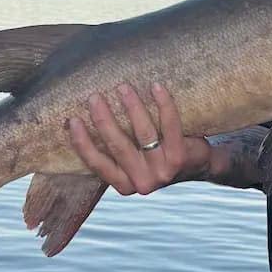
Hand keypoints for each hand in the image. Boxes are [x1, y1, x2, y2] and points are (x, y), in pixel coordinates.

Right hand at [67, 82, 211, 195]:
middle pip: (117, 146)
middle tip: (94, 97)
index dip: (82, 143)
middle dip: (104, 119)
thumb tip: (79, 119)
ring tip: (122, 87)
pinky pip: (170, 125)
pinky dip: (163, 104)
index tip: (72, 120)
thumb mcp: (134, 161)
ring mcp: (162, 171)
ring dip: (131, 107)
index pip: (97, 164)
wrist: (199, 166)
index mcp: (124, 184)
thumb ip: (115, 149)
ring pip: (143, 133)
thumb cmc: (158, 157)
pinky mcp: (180, 158)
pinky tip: (156, 86)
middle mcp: (142, 182)